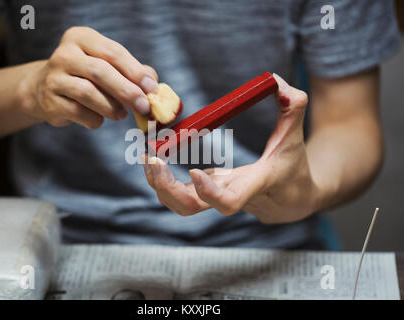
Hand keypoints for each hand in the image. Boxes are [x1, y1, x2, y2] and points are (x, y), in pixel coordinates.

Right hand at [19, 26, 158, 128]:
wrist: (45, 90)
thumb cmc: (86, 76)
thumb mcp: (107, 66)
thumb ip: (131, 72)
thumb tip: (153, 85)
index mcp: (81, 38)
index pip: (112, 52)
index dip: (135, 71)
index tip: (152, 88)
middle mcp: (64, 54)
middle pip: (100, 71)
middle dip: (126, 91)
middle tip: (144, 107)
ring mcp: (54, 77)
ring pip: (87, 93)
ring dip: (111, 108)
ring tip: (121, 114)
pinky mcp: (50, 101)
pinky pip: (79, 112)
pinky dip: (95, 119)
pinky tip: (100, 119)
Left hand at [143, 74, 321, 223]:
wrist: (290, 200)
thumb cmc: (293, 167)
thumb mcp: (297, 135)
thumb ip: (293, 106)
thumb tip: (275, 80)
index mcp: (253, 185)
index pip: (229, 201)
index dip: (210, 193)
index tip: (195, 172)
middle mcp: (230, 196)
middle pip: (191, 207)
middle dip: (167, 188)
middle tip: (152, 159)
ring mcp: (215, 199)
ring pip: (180, 205)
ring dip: (159, 185)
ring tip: (147, 157)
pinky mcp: (207, 196)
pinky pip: (180, 195)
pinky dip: (163, 182)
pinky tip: (154, 159)